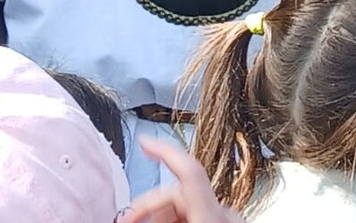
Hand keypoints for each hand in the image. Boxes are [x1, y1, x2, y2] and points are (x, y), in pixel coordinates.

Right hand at [116, 137, 245, 222]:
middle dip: (148, 204)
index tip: (144, 140)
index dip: (165, 151)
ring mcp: (229, 218)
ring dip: (161, 215)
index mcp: (212, 216)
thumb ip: (154, 219)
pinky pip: (197, 213)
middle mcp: (225, 213)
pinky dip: (178, 219)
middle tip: (126, 219)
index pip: (189, 170)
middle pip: (179, 192)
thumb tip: (134, 215)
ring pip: (186, 203)